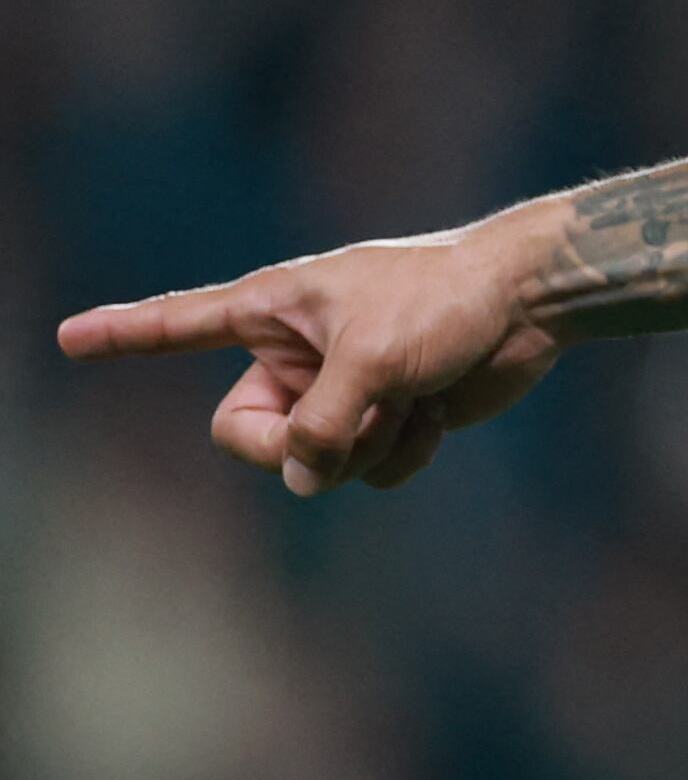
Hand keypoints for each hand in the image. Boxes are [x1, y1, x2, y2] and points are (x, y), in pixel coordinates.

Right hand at [53, 220, 565, 495]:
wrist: (529, 303)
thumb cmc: (445, 302)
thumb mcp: (371, 361)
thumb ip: (322, 426)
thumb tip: (300, 477)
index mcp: (274, 311)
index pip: (179, 325)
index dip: (123, 336)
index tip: (66, 337)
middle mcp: (296, 354)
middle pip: (247, 438)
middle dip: (298, 447)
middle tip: (352, 424)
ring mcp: (341, 391)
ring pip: (315, 464)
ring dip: (368, 444)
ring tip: (414, 397)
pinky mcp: (387, 418)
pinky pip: (369, 469)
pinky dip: (405, 452)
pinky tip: (439, 413)